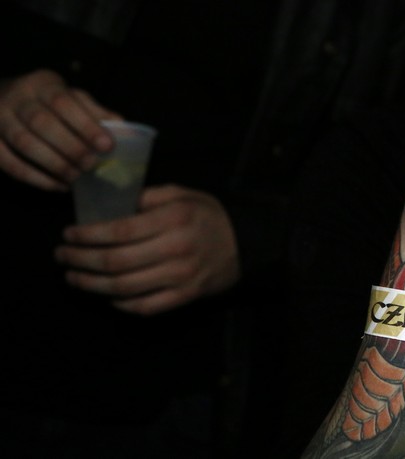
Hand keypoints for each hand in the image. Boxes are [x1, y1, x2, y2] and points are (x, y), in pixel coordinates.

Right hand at [0, 69, 120, 189]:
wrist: (3, 97)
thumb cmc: (47, 101)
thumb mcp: (70, 97)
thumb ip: (93, 111)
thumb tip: (122, 128)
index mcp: (42, 84)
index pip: (64, 102)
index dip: (85, 125)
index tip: (107, 145)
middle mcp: (16, 98)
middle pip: (41, 123)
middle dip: (70, 147)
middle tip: (91, 165)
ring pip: (23, 143)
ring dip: (53, 163)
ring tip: (76, 177)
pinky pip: (8, 162)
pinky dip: (34, 177)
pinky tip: (57, 185)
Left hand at [55, 185, 240, 314]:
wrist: (246, 243)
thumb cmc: (209, 216)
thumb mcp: (183, 194)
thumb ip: (148, 197)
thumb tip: (111, 206)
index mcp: (174, 219)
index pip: (119, 230)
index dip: (87, 235)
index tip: (68, 234)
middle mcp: (175, 249)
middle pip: (115, 262)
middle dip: (80, 260)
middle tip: (62, 256)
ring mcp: (180, 277)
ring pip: (124, 288)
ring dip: (91, 284)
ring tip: (73, 277)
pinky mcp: (185, 296)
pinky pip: (144, 306)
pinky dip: (119, 304)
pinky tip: (106, 295)